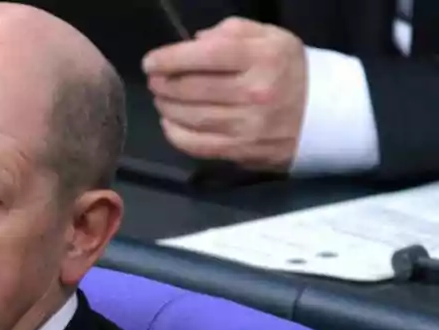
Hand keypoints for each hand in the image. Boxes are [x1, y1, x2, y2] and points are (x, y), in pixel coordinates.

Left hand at [142, 17, 307, 171]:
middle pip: (190, 88)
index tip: (151, 61)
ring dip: (166, 106)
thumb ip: (233, 32)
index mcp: (263, 58)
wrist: (325, 115)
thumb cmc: (289, 71)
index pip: (205, 56)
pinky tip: (170, 121)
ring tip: (162, 98)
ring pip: (188, 117)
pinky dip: (174, 132)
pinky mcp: (240, 151)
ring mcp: (247, 126)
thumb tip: (194, 42)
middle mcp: (255, 92)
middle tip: (154, 80)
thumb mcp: (272, 38)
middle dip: (163, 83)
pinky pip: (194, 144)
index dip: (170, 58)